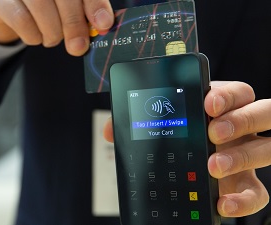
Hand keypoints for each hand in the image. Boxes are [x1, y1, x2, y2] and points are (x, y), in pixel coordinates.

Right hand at [0, 0, 113, 55]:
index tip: (104, 24)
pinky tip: (35, 36)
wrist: (9, 8)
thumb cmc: (46, 7)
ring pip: (42, 9)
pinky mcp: (0, 0)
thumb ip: (85, 14)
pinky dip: (33, 36)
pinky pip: (22, 20)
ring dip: (52, 33)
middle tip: (78, 47)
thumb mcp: (68, 9)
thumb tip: (102, 25)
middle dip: (75, 26)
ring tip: (52, 37)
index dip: (95, 6)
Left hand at [103, 81, 270, 217]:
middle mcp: (239, 127)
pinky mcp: (245, 184)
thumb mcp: (159, 126)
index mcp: (219, 107)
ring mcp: (245, 154)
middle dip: (239, 120)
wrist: (185, 170)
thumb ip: (136, 123)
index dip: (227, 95)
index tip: (207, 103)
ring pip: (266, 149)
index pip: (236, 91)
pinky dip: (244, 200)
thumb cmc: (175, 139)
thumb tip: (110, 130)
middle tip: (212, 132)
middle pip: (261, 112)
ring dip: (242, 156)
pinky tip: (223, 203)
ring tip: (213, 166)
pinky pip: (258, 192)